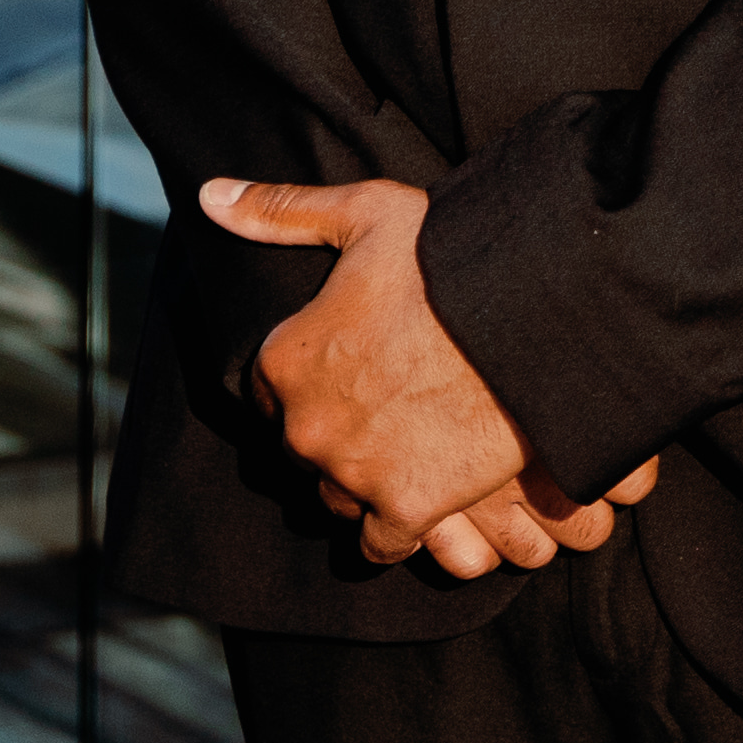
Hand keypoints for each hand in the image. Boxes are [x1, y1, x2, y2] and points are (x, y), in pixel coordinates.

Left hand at [196, 174, 660, 576]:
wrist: (532, 319)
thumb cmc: (450, 260)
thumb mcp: (366, 215)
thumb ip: (282, 211)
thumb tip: (210, 198)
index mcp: (286, 358)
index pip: (272, 391)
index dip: (312, 380)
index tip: (349, 371)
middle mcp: (305, 426)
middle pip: (304, 447)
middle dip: (337, 431)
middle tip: (387, 406)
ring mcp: (353, 475)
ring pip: (337, 498)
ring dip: (362, 481)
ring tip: (408, 447)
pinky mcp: (404, 510)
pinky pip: (379, 544)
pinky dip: (395, 529)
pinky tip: (420, 500)